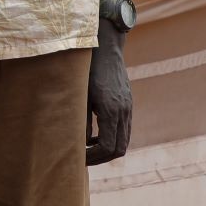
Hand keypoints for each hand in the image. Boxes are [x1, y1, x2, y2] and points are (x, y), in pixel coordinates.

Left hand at [86, 40, 131, 165]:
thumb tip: (78, 144)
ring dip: (107, 148)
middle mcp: (124, 111)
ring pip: (124, 140)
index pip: (108, 147)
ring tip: (88, 148)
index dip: (93, 158)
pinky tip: (95, 134)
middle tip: (83, 159)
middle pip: (119, 149)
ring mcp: (128, 107)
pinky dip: (112, 137)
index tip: (79, 158)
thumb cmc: (87, 69)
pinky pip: (124, 129)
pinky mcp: (128, 103)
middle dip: (101, 158)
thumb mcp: (79, 95)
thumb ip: (80, 121)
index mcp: (111, 110)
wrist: (105, 47)